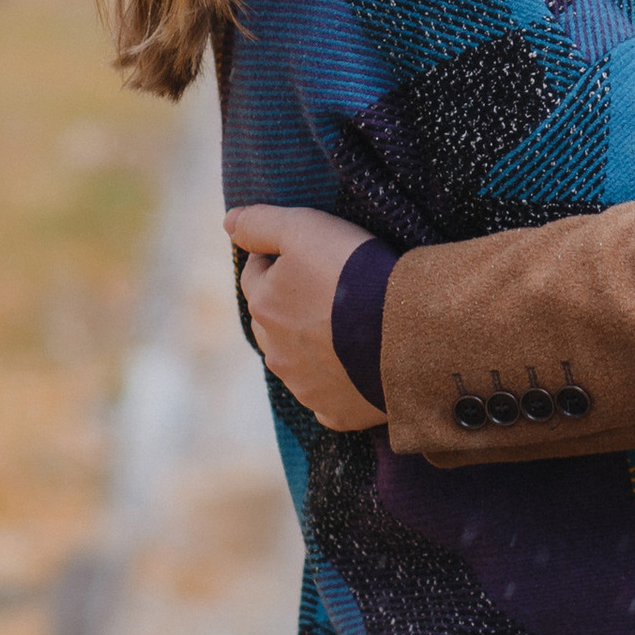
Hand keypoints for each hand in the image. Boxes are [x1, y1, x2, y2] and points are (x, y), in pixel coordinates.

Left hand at [224, 205, 383, 430]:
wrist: (405, 331)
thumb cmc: (354, 273)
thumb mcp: (305, 228)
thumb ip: (261, 223)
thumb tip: (229, 222)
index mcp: (264, 306)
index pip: (254, 274)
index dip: (275, 258)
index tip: (302, 252)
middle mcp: (276, 352)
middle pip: (270, 321)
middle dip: (287, 305)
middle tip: (325, 289)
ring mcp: (304, 386)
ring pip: (295, 361)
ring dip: (309, 345)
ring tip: (345, 327)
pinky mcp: (335, 412)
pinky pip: (326, 397)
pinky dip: (335, 383)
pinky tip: (356, 367)